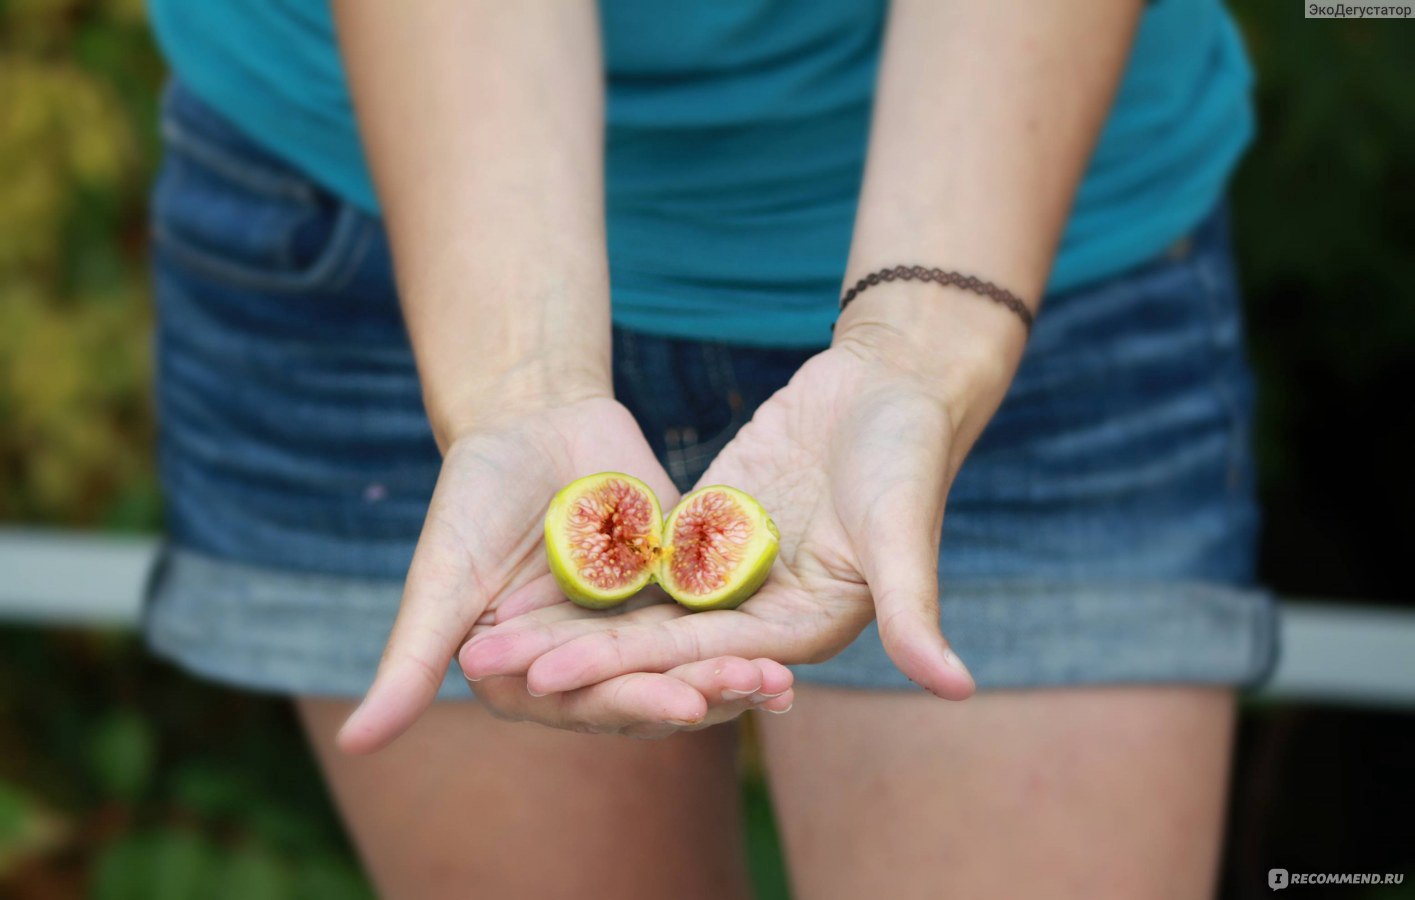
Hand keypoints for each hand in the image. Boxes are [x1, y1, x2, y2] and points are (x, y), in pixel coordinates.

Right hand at [336, 396, 792, 751]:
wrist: (531, 419)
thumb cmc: (471, 497)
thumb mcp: (442, 579)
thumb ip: (410, 662)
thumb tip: (355, 745)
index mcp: (532, 677)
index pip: (587, 705)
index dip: (634, 705)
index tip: (682, 706)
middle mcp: (587, 665)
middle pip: (650, 690)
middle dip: (703, 691)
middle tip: (759, 689)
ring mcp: (634, 629)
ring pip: (689, 662)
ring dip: (735, 672)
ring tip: (781, 677)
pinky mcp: (674, 591)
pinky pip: (716, 616)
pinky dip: (748, 627)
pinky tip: (789, 635)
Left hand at [460, 325, 1016, 701]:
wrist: (891, 382)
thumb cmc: (907, 453)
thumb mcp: (901, 529)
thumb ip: (914, 610)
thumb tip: (957, 691)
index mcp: (802, 631)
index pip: (699, 660)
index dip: (622, 669)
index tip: (547, 675)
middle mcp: (760, 616)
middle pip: (652, 645)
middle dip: (571, 656)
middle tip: (483, 663)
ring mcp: (729, 574)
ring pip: (635, 608)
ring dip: (565, 622)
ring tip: (484, 633)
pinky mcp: (707, 532)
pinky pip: (641, 557)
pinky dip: (587, 570)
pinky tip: (520, 574)